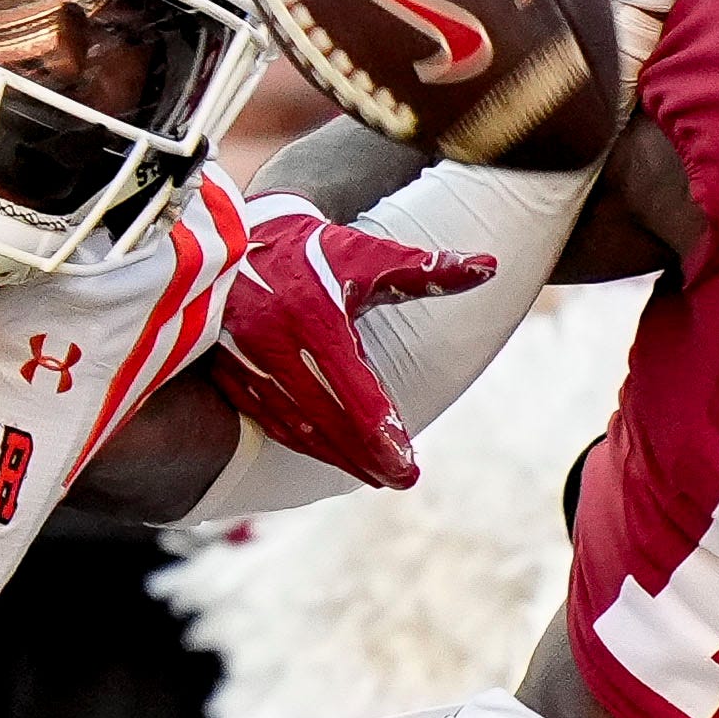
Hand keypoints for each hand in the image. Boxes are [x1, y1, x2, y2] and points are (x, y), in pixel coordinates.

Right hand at [208, 195, 494, 491]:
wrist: (243, 238)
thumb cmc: (319, 251)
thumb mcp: (372, 256)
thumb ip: (429, 270)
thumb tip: (490, 266)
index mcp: (313, 315)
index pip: (353, 391)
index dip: (382, 433)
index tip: (408, 464)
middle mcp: (274, 342)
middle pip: (326, 420)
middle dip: (366, 457)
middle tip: (401, 479)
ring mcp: (245, 362)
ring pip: (296, 427)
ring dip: (337, 458)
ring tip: (375, 477)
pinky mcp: (229, 373)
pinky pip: (269, 421)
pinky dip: (304, 444)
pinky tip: (333, 456)